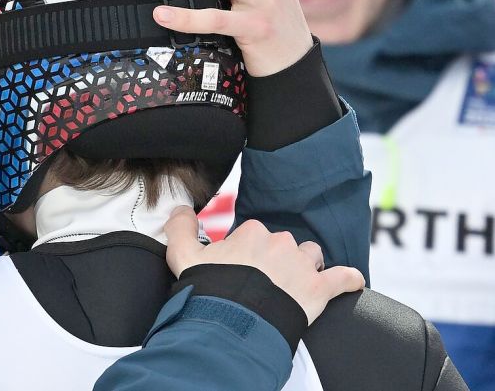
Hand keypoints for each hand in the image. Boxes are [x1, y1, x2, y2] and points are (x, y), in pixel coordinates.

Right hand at [164, 206, 364, 323]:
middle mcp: (281, 242)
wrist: (233, 322)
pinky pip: (344, 278)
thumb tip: (180, 209)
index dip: (247, 254)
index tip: (239, 270)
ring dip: (306, 268)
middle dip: (275, 261)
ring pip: (312, 257)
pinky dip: (348, 280)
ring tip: (293, 286)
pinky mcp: (320, 288)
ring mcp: (303, 265)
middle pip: (284, 246)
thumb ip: (180, 227)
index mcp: (253, 232)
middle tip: (261, 284)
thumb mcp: (183, 255)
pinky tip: (351, 282)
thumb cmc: (209, 289)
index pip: (255, 236)